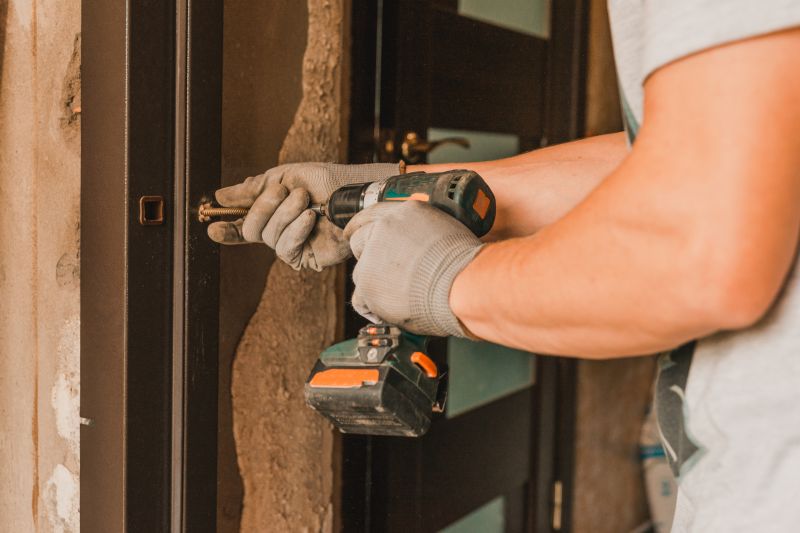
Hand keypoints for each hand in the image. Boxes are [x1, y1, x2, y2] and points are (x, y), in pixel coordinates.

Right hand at [208, 162, 400, 269]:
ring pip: (268, 236)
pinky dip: (296, 229)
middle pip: (252, 228)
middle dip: (264, 207)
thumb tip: (221, 195)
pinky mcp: (308, 258)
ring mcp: (294, 245)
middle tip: (284, 191)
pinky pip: (286, 248)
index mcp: (274, 211)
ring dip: (286, 213)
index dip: (227, 228)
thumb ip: (254, 187)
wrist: (357, 193)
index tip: (213, 226)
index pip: (244, 225)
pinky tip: (310, 218)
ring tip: (306, 200)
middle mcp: (281, 230)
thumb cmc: (328, 181)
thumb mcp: (287, 176)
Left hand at [344, 201, 482, 336]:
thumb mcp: (446, 231)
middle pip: (358, 240)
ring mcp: (372, 257)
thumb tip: (417, 244)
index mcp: (403, 213)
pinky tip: (388, 310)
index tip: (354, 231)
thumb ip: (422, 232)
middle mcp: (383, 229)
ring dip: (374, 282)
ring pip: (360, 271)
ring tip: (399, 294)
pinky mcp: (368, 285)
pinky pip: (360, 299)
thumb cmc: (465, 264)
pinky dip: (372, 306)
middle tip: (378, 269)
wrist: (463, 285)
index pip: (372, 213)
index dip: (361, 225)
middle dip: (366, 254)